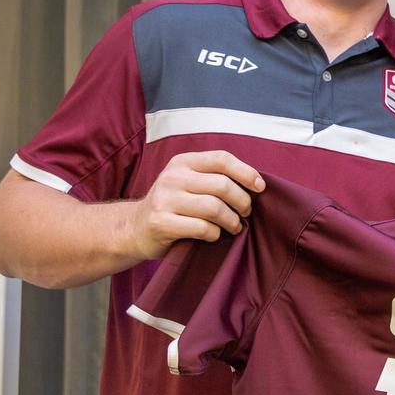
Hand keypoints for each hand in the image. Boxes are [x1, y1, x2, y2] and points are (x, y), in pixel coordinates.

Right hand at [123, 151, 264, 260]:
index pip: (222, 159)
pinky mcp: (161, 223)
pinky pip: (202, 228)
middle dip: (242, 202)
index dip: (246, 172)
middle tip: (246, 212)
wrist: (134, 228)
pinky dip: (215, 234)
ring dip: (232, 220)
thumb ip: (214, 177)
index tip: (260, 187)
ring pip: (214, 208)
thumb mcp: (189, 182)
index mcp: (183, 162)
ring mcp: (165, 199)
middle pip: (222, 186)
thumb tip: (256, 184)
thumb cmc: (173, 205)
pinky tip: (214, 235)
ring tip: (235, 226)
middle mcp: (173, 177)